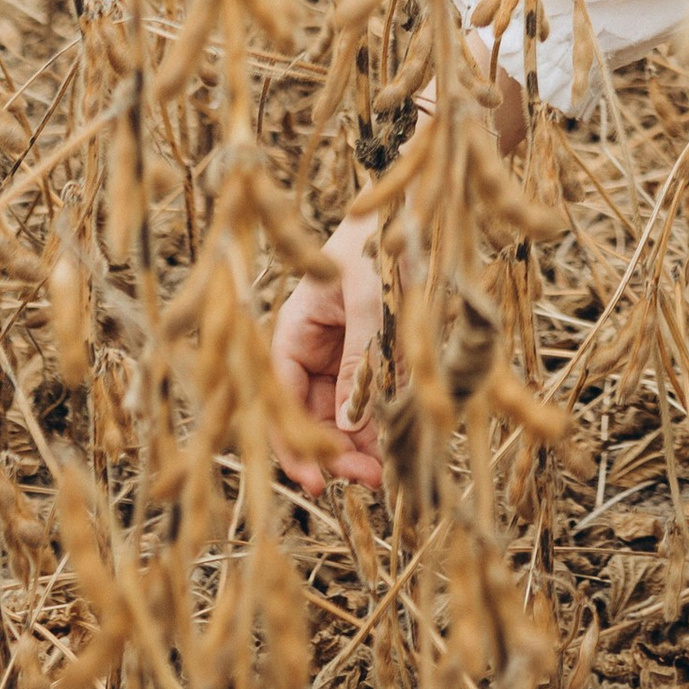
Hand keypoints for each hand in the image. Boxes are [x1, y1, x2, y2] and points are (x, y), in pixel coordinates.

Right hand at [271, 213, 383, 492]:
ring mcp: (338, 356)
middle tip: (367, 480)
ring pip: (339, 415)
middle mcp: (309, 349)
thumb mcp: (367, 293)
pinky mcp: (370, 358)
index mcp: (292, 329)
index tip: (316, 479)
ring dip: (358, 446)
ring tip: (385, 471)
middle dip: (333, 452)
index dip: (292, 442)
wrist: (409, 208)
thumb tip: (352, 424)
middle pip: (309, 416)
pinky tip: (392, 444)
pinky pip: (367, 399)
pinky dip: (377, 423)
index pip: (279, 398)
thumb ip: (359, 354)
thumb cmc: (378, 239)